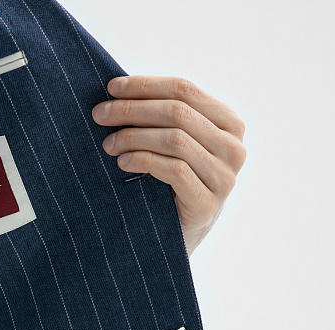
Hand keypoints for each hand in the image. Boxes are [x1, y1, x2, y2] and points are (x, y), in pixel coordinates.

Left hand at [92, 76, 246, 256]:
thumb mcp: (173, 143)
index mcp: (229, 123)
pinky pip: (174, 170)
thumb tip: (117, 87)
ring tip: (108, 143)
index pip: (185, 89)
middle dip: (132, 110)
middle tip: (100, 115)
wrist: (176, 238)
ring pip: (175, 139)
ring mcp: (225, 178)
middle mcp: (234, 148)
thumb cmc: (170, 184)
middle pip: (178, 112)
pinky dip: (143, 160)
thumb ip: (162, 115)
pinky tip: (123, 162)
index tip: (110, 88)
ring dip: (134, 136)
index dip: (145, 85)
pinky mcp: (208, 204)